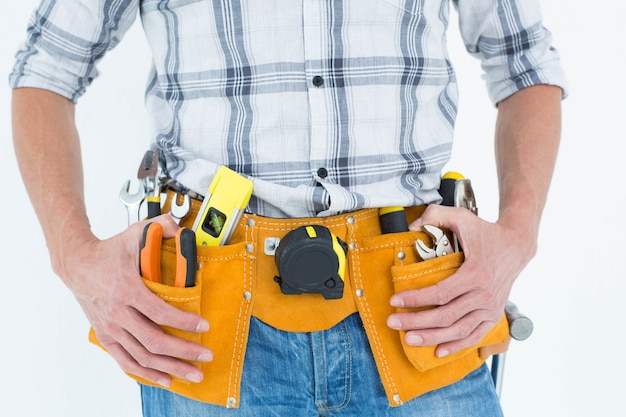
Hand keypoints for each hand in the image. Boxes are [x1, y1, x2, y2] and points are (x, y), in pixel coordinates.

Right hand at [57, 215, 212, 387]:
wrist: (76, 264)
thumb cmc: (108, 251)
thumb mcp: (134, 234)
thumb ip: (160, 227)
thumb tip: (182, 226)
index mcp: (126, 289)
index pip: (159, 312)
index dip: (183, 322)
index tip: (203, 326)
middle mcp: (117, 312)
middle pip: (154, 340)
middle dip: (183, 351)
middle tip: (206, 355)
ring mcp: (110, 327)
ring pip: (143, 355)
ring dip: (170, 367)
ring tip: (193, 373)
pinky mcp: (106, 336)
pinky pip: (126, 360)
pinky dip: (147, 373)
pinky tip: (165, 379)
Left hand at [386, 205, 535, 356]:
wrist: (516, 245)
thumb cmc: (486, 232)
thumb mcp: (462, 217)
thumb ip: (436, 215)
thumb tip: (411, 226)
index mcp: (476, 273)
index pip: (440, 292)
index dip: (415, 299)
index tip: (395, 300)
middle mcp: (485, 294)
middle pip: (446, 315)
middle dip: (416, 321)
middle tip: (393, 322)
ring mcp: (491, 307)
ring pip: (458, 329)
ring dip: (431, 337)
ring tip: (408, 338)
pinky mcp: (494, 315)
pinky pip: (474, 336)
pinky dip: (456, 346)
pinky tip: (437, 350)